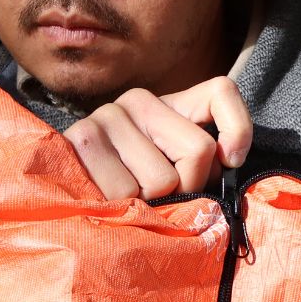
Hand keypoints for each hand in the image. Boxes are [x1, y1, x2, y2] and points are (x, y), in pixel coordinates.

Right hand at [63, 77, 252, 200]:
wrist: (63, 202)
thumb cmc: (130, 195)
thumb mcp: (174, 177)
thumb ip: (202, 167)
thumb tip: (228, 164)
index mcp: (168, 105)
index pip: (221, 92)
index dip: (238, 128)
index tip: (230, 160)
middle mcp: (138, 100)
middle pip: (199, 148)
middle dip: (186, 187)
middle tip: (157, 196)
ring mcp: (108, 115)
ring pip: (163, 179)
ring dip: (149, 204)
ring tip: (125, 200)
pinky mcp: (81, 137)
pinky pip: (127, 191)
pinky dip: (122, 210)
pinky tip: (105, 201)